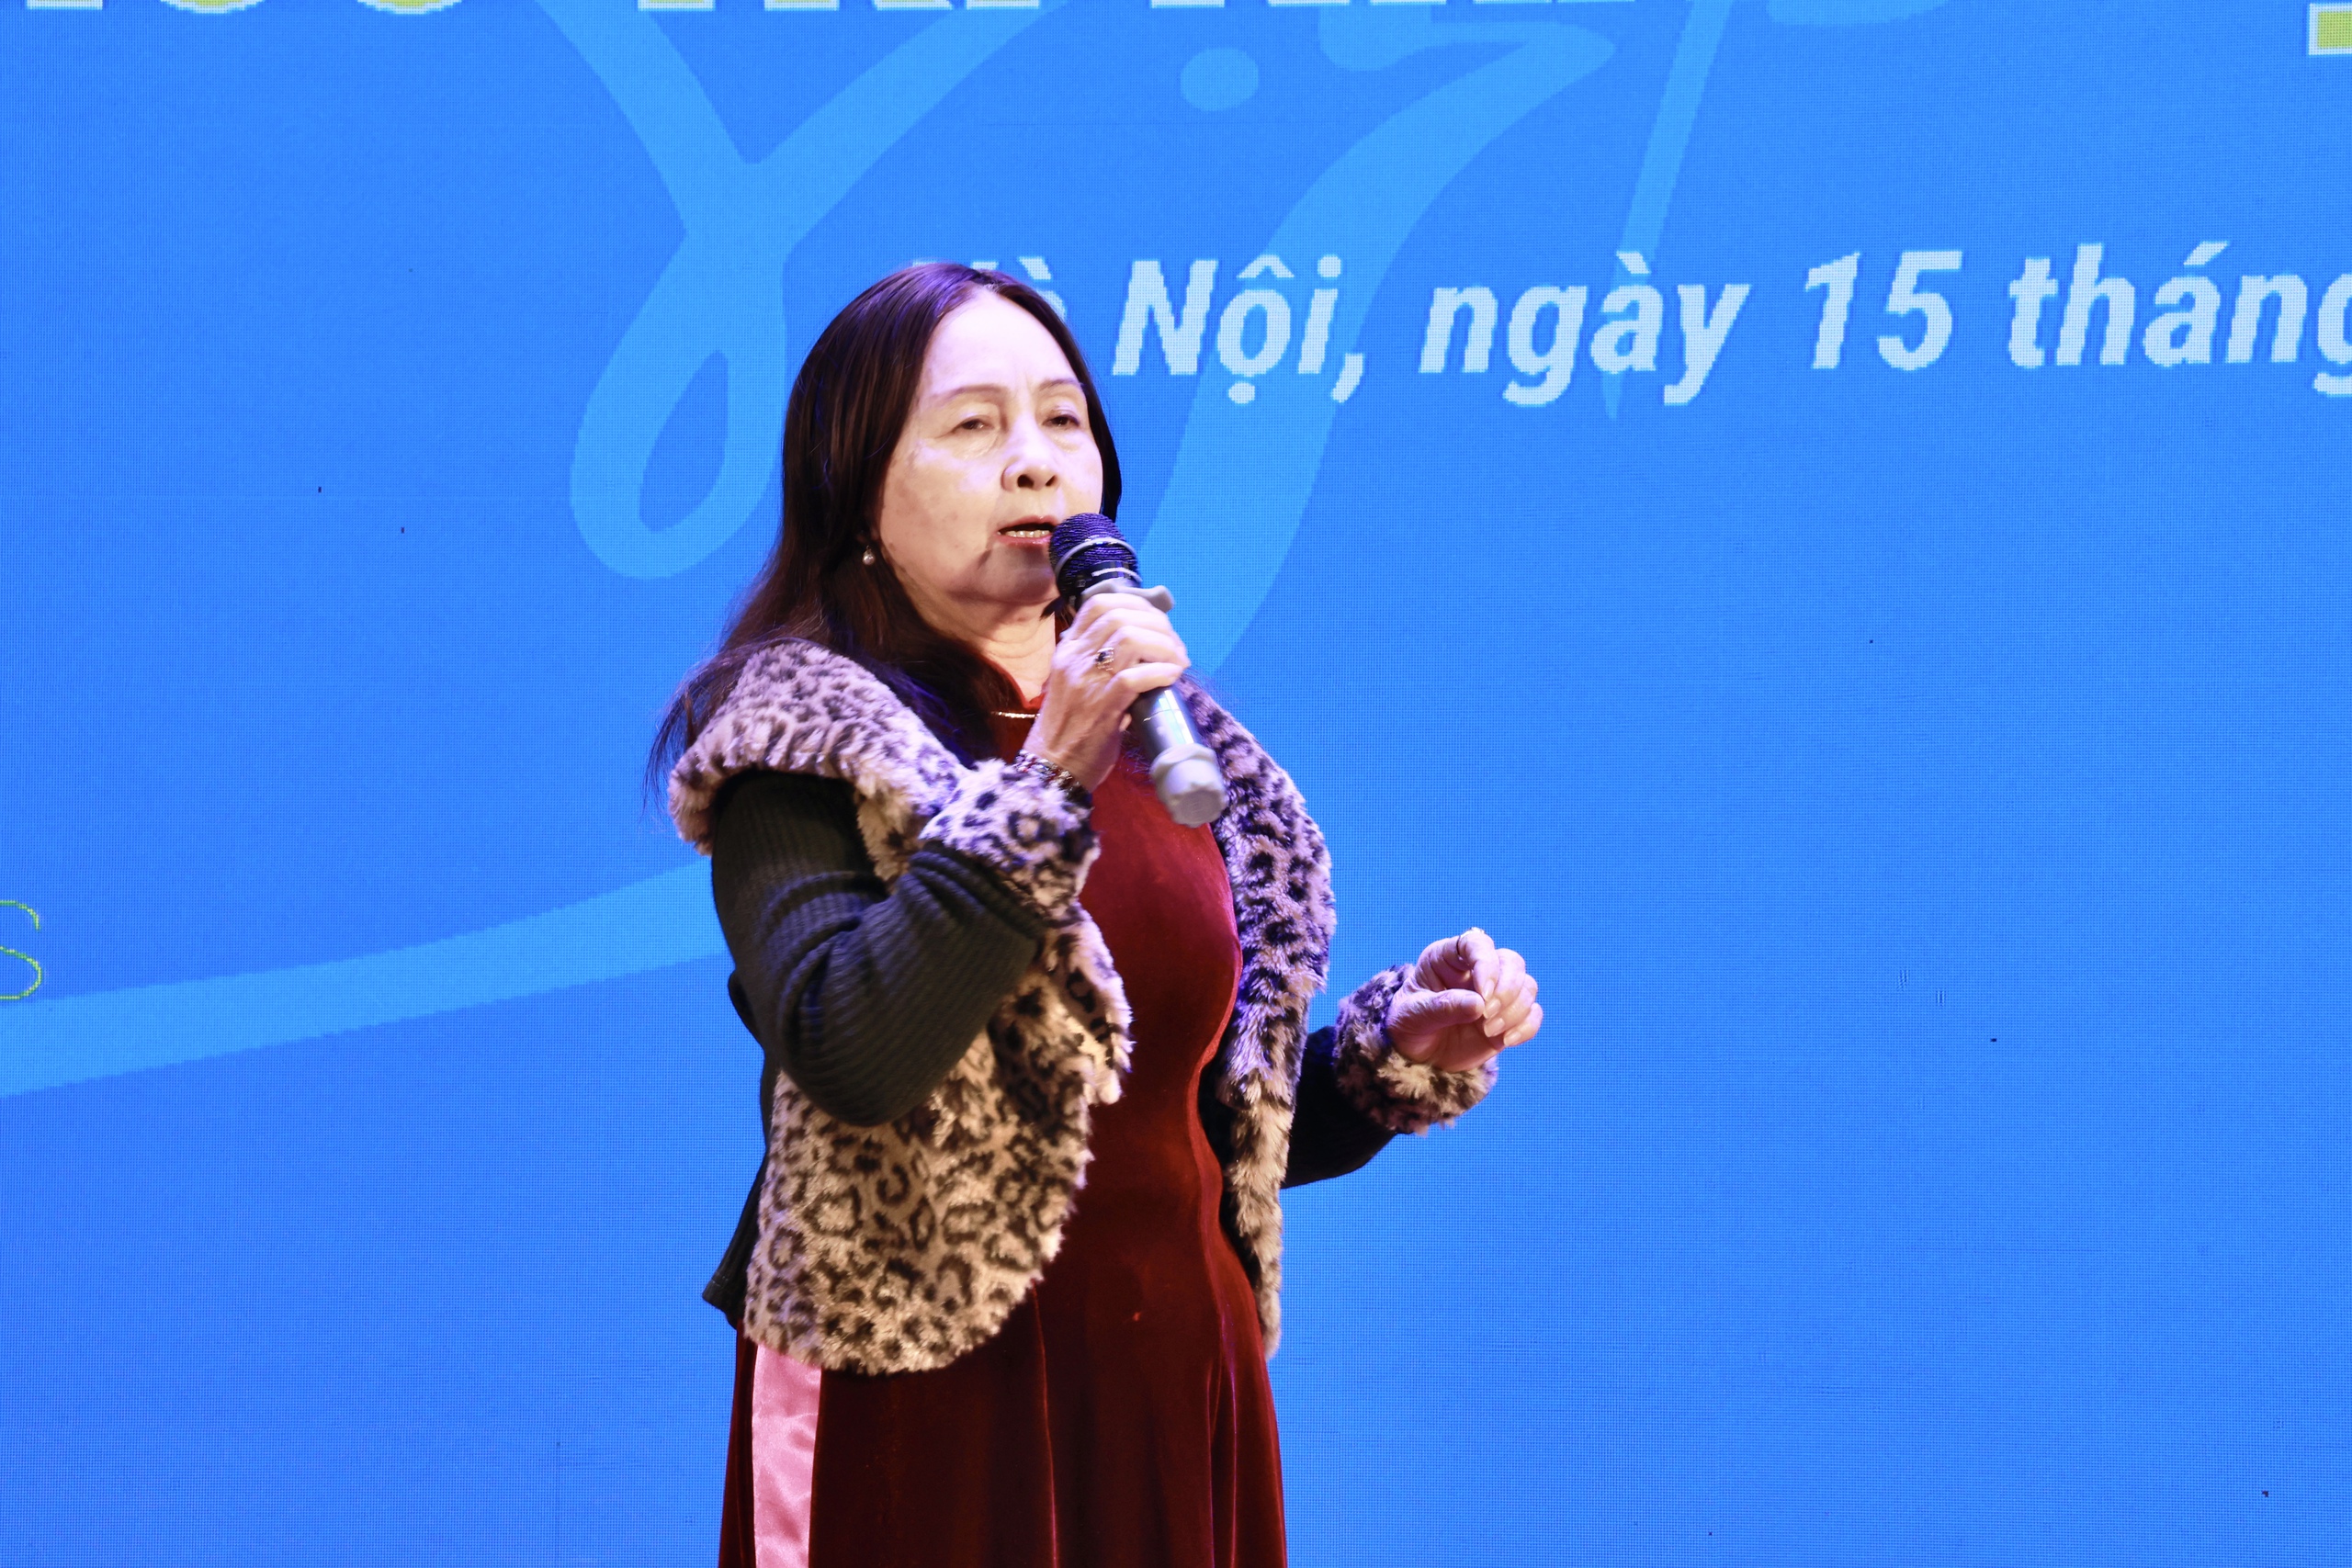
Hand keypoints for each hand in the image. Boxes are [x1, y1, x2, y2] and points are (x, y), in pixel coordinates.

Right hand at [1023, 593, 1188, 795]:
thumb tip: (1145, 644)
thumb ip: (1099, 659)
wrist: (1053, 767)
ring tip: (1177, 662)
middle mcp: (1074, 658)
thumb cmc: (1071, 726)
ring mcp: (1086, 681)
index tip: (1157, 622)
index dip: (1135, 603)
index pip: (1099, 603)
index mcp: (1068, 649)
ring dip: (1163, 646)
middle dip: (1158, 625)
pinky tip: (1172, 677)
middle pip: (1120, 616)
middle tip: (1175, 647)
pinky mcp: (1101, 707)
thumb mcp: (1076, 681)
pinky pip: (1135, 677)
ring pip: (1129, 639)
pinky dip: (1160, 672)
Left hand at [1384, 927, 1541, 1072]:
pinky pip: (1533, 1014)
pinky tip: (1506, 1040)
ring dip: (1514, 1010)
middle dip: (1507, 989)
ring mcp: (1496, 994)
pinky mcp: (1508, 1018)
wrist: (1417, 1057)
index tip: (1483, 993)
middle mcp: (1477, 971)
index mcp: (1448, 958)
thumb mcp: (1415, 1015)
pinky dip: (1526, 1026)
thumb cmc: (1410, 1026)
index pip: (1477, 944)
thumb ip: (1443, 1007)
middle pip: (1512, 962)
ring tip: (1488, 1030)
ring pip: (1527, 986)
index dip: (1486, 963)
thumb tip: (1479, 1004)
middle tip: (1486, 1014)